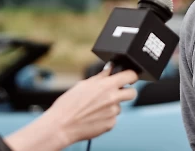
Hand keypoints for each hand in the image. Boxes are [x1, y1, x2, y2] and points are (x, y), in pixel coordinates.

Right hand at [4, 65, 138, 150]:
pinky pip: (113, 118)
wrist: (62, 125)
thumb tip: (110, 69)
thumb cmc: (68, 104)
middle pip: (132, 93)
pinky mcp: (111, 124)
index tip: (129, 77)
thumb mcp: (84, 84)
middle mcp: (113, 98)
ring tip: (95, 108)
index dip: (131, 76)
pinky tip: (94, 117)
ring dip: (112, 106)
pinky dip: (106, 117)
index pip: (130, 75)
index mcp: (107, 85)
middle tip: (119, 92)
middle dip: (127, 91)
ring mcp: (113, 112)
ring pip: (119, 106)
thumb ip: (100, 77)